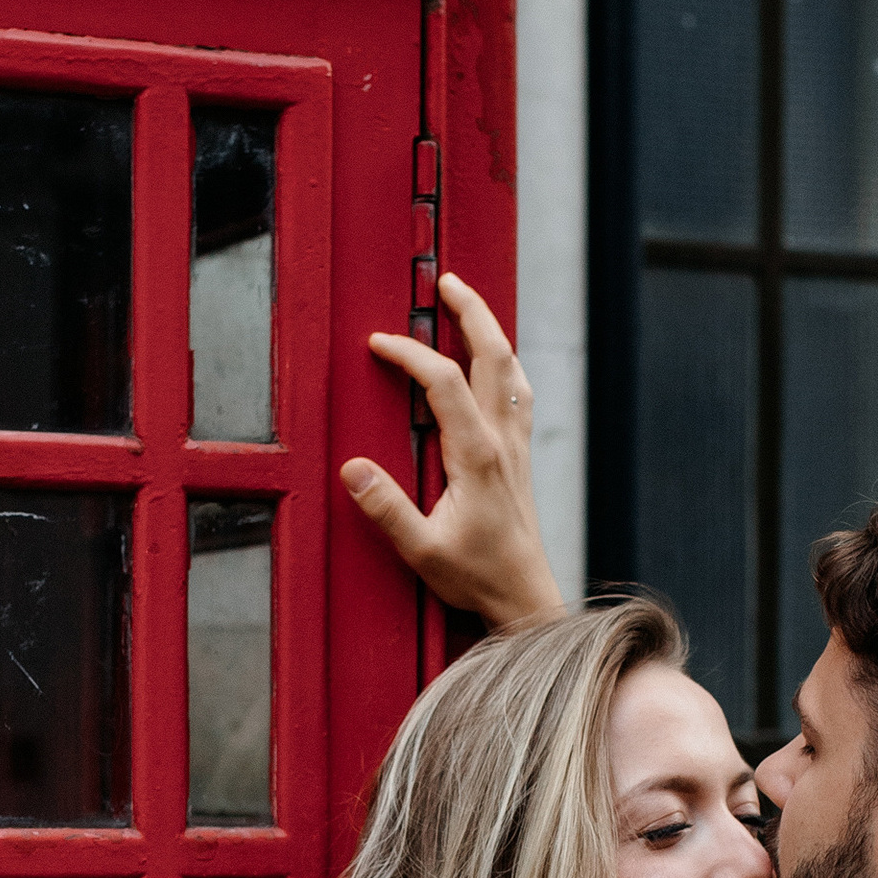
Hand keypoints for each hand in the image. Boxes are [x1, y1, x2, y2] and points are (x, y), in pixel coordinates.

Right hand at [342, 271, 565, 628]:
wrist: (524, 597)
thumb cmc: (475, 575)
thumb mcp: (421, 550)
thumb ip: (386, 509)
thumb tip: (353, 469)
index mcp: (476, 455)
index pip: (444, 382)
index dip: (409, 354)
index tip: (378, 343)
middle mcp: (501, 441)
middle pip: (494, 355)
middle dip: (470, 311)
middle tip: (446, 281)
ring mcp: (516, 446)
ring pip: (511, 369)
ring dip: (490, 330)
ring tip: (467, 305)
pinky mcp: (519, 457)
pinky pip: (518, 392)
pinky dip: (504, 363)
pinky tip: (496, 361)